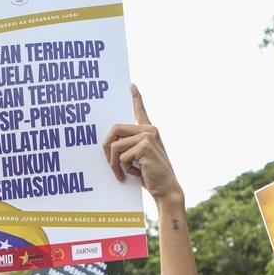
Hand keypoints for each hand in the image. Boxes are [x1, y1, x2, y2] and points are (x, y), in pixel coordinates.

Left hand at [102, 85, 181, 203]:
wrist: (166, 188)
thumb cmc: (151, 175)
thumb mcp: (139, 158)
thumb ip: (129, 146)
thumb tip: (110, 143)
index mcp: (149, 131)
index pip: (140, 111)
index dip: (136, 97)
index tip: (131, 85)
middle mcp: (149, 130)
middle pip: (115, 128)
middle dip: (107, 146)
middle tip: (108, 162)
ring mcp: (147, 136)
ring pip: (115, 145)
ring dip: (114, 163)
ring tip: (122, 173)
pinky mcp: (144, 146)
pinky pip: (121, 156)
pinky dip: (123, 168)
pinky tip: (135, 173)